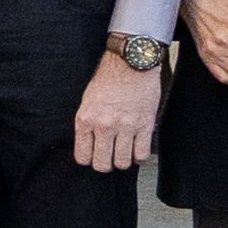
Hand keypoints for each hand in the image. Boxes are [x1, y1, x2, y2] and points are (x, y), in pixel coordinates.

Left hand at [71, 50, 161, 176]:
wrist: (131, 63)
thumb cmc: (109, 79)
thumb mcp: (87, 102)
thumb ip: (87, 125)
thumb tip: (90, 146)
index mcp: (86, 120)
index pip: (83, 157)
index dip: (89, 159)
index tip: (94, 155)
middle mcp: (104, 126)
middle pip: (103, 165)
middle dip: (106, 164)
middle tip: (110, 156)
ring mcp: (125, 127)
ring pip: (123, 163)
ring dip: (124, 160)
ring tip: (124, 151)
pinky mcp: (144, 125)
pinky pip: (142, 155)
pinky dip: (140, 156)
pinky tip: (137, 146)